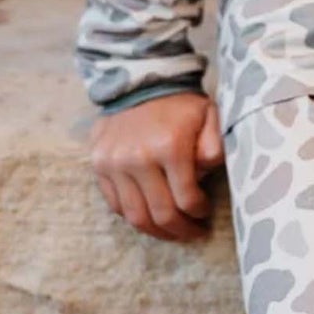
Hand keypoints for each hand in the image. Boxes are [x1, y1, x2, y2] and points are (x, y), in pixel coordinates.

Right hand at [89, 92, 225, 241]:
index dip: (198, 214)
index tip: (205, 214)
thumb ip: (214, 146)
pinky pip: (115, 204)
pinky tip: (148, 215)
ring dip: (156, 231)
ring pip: (135, 216)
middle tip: (192, 233)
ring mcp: (114, 164)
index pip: (186, 199)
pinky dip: (133, 215)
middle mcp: (138, 159)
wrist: (140, 80)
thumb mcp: (209, 116)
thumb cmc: (180, 104)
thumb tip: (208, 175)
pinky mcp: (98, 165)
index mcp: (170, 147)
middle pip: (160, 214)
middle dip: (180, 230)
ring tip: (170, 232)